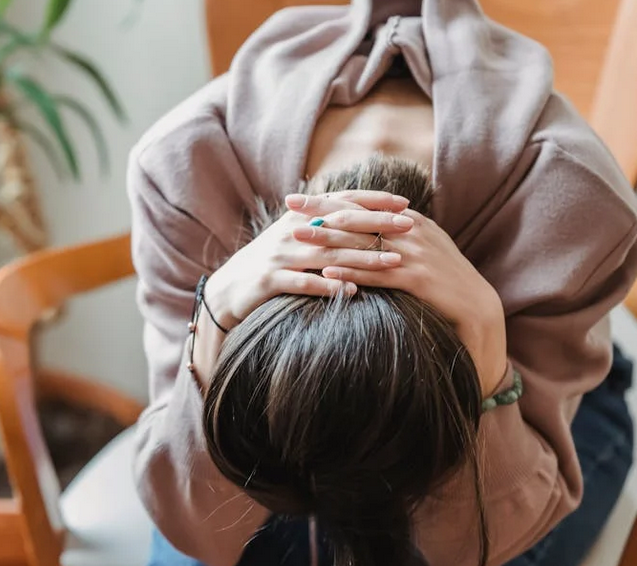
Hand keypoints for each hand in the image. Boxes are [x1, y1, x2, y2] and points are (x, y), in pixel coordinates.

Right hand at [205, 190, 411, 328]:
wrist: (228, 288)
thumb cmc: (270, 263)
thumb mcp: (293, 237)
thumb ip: (322, 224)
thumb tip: (362, 213)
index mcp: (299, 217)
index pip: (342, 202)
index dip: (373, 201)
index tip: (404, 204)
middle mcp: (291, 232)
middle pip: (341, 225)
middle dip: (377, 226)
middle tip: (409, 228)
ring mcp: (280, 256)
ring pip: (328, 254)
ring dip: (363, 258)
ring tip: (392, 263)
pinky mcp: (270, 280)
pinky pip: (304, 283)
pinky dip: (329, 287)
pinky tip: (352, 292)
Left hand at [310, 208, 508, 395]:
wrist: (476, 306)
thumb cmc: (443, 279)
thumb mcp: (422, 247)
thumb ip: (396, 233)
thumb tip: (364, 225)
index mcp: (410, 220)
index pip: (361, 204)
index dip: (328, 200)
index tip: (299, 197)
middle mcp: (411, 231)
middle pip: (357, 217)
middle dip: (320, 211)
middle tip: (289, 207)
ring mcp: (415, 254)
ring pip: (363, 244)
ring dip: (327, 240)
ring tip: (299, 237)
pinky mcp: (417, 279)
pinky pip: (377, 274)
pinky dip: (351, 272)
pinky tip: (327, 272)